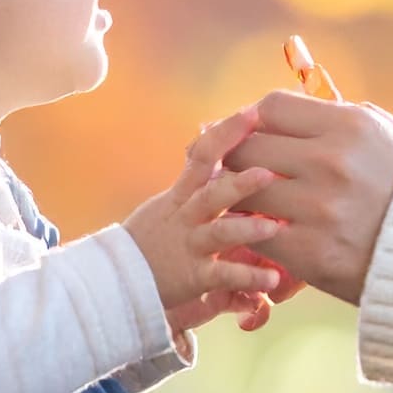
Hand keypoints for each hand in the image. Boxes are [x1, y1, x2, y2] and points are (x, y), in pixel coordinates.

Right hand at [122, 109, 284, 322]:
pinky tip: (272, 280)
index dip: (227, 133)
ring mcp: (190, 245)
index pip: (204, 155)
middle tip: (269, 172)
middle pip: (211, 193)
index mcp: (183, 193)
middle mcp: (187, 216)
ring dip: (246, 229)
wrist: (119, 276)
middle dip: (239, 183)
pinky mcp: (194, 276)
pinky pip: (223, 276)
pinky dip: (247, 278)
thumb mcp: (172, 200)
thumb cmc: (154, 235)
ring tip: (274, 227)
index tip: (253, 112)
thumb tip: (221, 138)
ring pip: (219, 233)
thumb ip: (198, 177)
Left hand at [221, 91, 392, 303]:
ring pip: (243, 190)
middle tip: (240, 169)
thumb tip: (299, 104)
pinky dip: (254, 232)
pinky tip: (265, 232)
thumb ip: (345, 118)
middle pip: (248, 145)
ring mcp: (320, 208)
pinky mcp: (312, 253)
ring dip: (241, 196)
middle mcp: (332, 161)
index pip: (271, 107)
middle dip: (239, 156)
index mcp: (353, 125)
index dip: (255, 120)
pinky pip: (256, 233)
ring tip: (249, 202)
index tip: (254, 135)